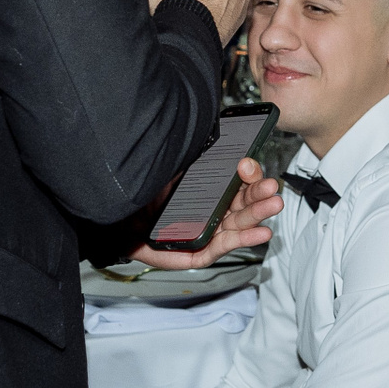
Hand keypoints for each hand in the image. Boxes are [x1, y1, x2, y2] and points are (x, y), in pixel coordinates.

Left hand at [130, 157, 280, 269]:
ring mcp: (205, 234)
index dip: (247, 176)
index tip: (248, 165)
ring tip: (273, 206)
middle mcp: (212, 213)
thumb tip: (213, 133)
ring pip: (237, 227)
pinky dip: (239, 241)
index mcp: (212, 192)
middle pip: (242, 206)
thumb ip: (195, 156)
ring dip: (257, 217)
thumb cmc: (145, 192)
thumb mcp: (173, 169)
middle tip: (272, 189)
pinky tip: (259, 232)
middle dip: (259, 197)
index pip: (237, 184)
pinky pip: (218, 249)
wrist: (115, 214)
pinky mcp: (193, 254)